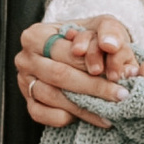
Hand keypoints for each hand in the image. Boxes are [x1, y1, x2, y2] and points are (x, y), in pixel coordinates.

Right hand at [16, 13, 139, 128]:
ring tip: (110, 112)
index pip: (65, 51)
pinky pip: (40, 114)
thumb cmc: (90, 39)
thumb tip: (110, 45)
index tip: (116, 74)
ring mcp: (24, 81)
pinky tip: (86, 118)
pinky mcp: (28, 101)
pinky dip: (63, 118)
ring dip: (83, 108)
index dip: (91, 63)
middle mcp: (26, 58)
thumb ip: (109, 31)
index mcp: (37, 35)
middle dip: (93, 87)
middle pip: (59, 75)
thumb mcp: (102, 26)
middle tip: (120, 96)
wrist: (81, 53)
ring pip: (52, 97)